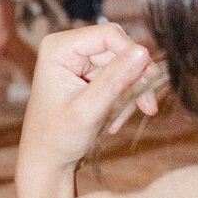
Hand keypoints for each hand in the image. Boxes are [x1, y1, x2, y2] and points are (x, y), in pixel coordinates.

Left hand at [15, 24, 161, 197]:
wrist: (46, 162)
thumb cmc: (56, 138)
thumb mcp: (89, 109)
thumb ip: (116, 80)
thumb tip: (143, 52)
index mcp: (59, 47)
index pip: (108, 35)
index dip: (133, 54)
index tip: (150, 81)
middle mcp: (68, 48)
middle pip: (118, 50)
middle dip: (134, 80)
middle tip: (147, 107)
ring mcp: (79, 62)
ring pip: (123, 66)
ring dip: (130, 93)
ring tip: (122, 121)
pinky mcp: (88, 76)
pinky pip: (119, 79)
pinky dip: (124, 99)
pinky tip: (116, 120)